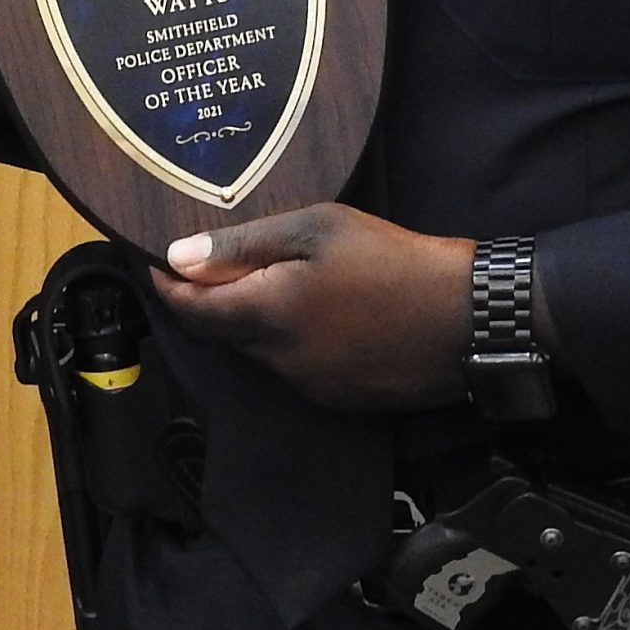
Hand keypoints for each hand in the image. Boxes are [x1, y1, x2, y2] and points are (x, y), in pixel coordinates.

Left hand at [156, 205, 474, 410]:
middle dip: (215, 300)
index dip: (168, 287)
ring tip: (284, 280)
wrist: (471, 318)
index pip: (192, 311)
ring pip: (261, 351)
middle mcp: (279, 361)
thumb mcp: (320, 228)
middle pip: (224, 332)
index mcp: (268, 315)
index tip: (157, 262)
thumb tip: (178, 256)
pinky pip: (296, 368)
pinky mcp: (341, 400)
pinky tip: (323, 312)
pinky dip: (292, 341)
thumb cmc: (395, 261)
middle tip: (223, 260)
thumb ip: (245, 243)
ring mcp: (311, 387)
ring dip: (257, 321)